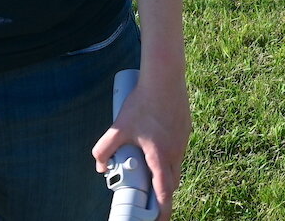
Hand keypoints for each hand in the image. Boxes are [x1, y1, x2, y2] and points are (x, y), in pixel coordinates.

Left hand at [92, 74, 190, 220]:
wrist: (165, 77)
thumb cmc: (144, 102)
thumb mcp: (118, 127)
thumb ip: (104, 149)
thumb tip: (99, 165)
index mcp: (160, 156)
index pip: (164, 191)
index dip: (162, 209)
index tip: (159, 219)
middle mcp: (175, 151)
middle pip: (172, 182)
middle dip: (162, 193)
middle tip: (150, 197)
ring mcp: (183, 139)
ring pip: (175, 164)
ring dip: (164, 172)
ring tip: (148, 166)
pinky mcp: (185, 128)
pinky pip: (178, 149)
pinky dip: (168, 155)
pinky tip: (155, 142)